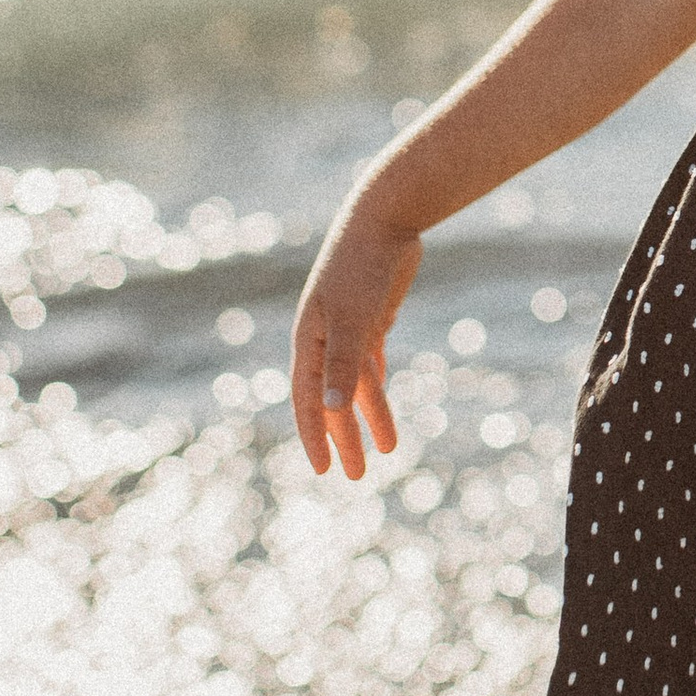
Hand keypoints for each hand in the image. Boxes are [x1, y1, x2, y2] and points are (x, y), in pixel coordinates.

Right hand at [291, 203, 421, 478]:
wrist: (386, 218)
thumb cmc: (362, 266)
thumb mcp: (354, 318)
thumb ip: (343, 364)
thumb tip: (332, 411)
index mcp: (310, 340)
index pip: (308, 400)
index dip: (315, 436)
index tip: (325, 470)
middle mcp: (324, 338)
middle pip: (333, 399)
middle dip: (344, 438)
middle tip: (357, 477)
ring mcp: (348, 328)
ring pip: (356, 384)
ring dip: (369, 417)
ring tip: (387, 451)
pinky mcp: (371, 318)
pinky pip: (369, 363)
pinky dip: (374, 387)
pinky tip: (380, 408)